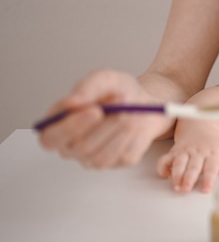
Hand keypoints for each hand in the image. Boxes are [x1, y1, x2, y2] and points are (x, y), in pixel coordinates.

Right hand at [38, 69, 171, 167]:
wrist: (146, 102)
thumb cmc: (118, 91)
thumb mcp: (104, 79)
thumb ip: (87, 87)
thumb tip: (70, 102)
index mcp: (58, 124)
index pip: (51, 138)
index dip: (70, 127)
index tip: (95, 110)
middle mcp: (72, 146)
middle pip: (81, 148)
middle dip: (106, 126)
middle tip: (120, 110)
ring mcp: (94, 158)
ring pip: (103, 156)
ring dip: (121, 131)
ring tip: (129, 112)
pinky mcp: (118, 162)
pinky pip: (124, 157)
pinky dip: (134, 138)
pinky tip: (135, 125)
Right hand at [156, 128, 218, 192]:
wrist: (200, 125)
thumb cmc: (213, 143)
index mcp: (213, 153)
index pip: (211, 168)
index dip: (209, 179)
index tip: (206, 190)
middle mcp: (199, 152)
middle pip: (193, 166)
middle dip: (188, 178)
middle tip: (185, 189)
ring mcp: (186, 151)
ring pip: (179, 162)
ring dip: (176, 174)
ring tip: (175, 186)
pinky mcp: (175, 150)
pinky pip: (166, 158)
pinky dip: (163, 166)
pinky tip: (164, 175)